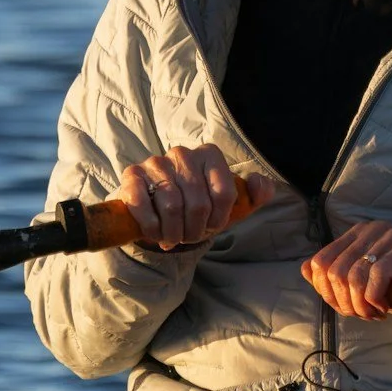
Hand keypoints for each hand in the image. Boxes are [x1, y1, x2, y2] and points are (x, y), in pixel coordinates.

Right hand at [111, 145, 271, 249]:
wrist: (156, 208)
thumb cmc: (198, 206)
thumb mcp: (231, 203)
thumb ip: (256, 193)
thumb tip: (259, 185)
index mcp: (210, 155)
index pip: (224, 194)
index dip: (219, 219)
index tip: (211, 226)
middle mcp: (182, 153)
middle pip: (198, 204)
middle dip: (195, 230)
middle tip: (189, 236)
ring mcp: (155, 162)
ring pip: (171, 205)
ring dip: (173, 232)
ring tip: (173, 237)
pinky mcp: (132, 175)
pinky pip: (142, 204)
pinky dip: (151, 226)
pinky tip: (155, 233)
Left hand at [303, 220, 391, 318]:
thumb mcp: (361, 281)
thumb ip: (333, 275)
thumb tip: (304, 269)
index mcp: (355, 234)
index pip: (320, 262)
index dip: (326, 292)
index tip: (345, 308)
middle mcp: (370, 229)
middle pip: (335, 273)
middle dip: (344, 303)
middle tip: (362, 315)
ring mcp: (390, 234)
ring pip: (354, 277)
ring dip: (360, 305)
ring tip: (372, 314)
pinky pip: (378, 275)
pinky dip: (375, 299)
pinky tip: (383, 308)